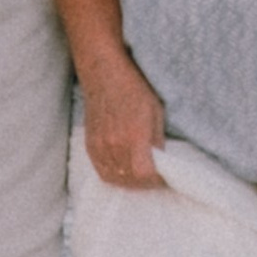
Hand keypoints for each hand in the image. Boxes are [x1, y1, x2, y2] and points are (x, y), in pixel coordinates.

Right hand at [80, 55, 166, 190]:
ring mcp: (100, 146)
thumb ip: (157, 141)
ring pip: (115, 179)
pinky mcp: (90, 145)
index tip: (165, 177)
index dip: (157, 180)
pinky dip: (115, 176)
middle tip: (156, 178)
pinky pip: (102, 171)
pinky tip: (124, 171)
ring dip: (130, 182)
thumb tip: (160, 162)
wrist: (104, 74)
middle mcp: (114, 145)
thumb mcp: (156, 113)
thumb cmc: (134, 89)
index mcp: (134, 136)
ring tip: (141, 176)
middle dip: (146, 182)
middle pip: (131, 180)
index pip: (145, 174)